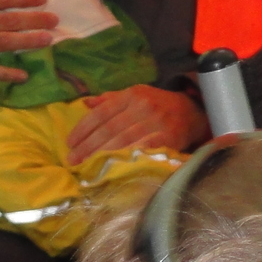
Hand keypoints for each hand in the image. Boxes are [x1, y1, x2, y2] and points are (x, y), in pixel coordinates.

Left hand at [65, 83, 210, 164]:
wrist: (192, 112)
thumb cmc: (158, 106)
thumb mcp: (136, 95)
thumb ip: (110, 100)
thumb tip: (85, 103)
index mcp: (132, 95)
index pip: (102, 112)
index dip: (83, 128)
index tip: (69, 142)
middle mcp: (143, 107)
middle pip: (109, 129)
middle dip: (88, 146)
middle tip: (73, 160)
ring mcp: (155, 123)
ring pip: (123, 141)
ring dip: (102, 155)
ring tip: (86, 167)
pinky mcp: (166, 139)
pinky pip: (141, 150)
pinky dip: (125, 158)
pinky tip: (111, 167)